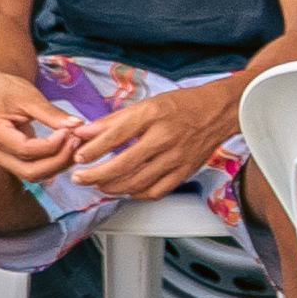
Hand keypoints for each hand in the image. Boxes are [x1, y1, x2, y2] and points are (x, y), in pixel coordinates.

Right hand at [0, 72, 90, 181]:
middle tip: (78, 142)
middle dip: (57, 161)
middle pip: (28, 171)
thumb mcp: (27, 96)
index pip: (26, 150)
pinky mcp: (6, 158)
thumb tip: (78, 125)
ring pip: (30, 174)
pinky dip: (50, 162)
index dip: (53, 145)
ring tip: (76, 146)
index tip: (71, 131)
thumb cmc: (2, 88)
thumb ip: (51, 113)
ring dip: (56, 165)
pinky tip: (66, 149)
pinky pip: (30, 168)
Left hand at [61, 79, 241, 202]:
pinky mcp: (184, 172)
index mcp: (153, 115)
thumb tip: (86, 131)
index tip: (78, 156)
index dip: (94, 149)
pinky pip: (156, 191)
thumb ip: (115, 120)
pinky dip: (136, 194)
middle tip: (79, 177)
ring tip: (98, 184)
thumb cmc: (182, 105)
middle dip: (95, 174)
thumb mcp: (148, 103)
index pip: (116, 135)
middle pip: (123, 164)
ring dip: (112, 186)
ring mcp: (175, 158)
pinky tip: (126, 189)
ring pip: (137, 181)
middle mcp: (164, 138)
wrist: (218, 112)